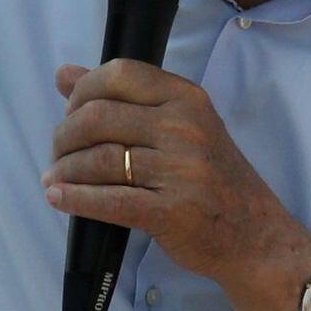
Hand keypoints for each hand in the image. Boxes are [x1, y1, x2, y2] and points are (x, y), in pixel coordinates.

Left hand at [48, 60, 308, 304]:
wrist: (255, 236)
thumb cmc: (214, 179)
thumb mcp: (181, 126)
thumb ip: (125, 99)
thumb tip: (63, 75)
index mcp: (187, 98)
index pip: (119, 74)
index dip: (82, 92)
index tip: (71, 113)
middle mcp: (184, 128)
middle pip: (99, 118)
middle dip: (64, 137)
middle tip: (59, 154)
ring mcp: (180, 170)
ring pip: (99, 160)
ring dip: (65, 171)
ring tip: (56, 180)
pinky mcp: (171, 211)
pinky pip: (110, 201)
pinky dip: (76, 199)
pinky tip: (59, 198)